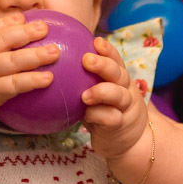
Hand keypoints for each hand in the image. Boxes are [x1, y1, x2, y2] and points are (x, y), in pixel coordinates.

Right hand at [0, 13, 59, 131]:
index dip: (5, 23)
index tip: (20, 17)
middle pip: (5, 39)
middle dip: (26, 32)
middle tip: (45, 27)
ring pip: (14, 60)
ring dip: (36, 54)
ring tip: (55, 51)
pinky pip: (16, 84)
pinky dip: (32, 80)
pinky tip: (47, 78)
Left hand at [81, 36, 148, 158]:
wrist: (128, 142)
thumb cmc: (105, 111)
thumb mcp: (97, 94)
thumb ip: (85, 80)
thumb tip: (54, 61)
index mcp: (119, 78)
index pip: (116, 60)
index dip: (107, 50)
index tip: (95, 41)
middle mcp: (126, 89)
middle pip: (118, 73)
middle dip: (103, 65)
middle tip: (86, 60)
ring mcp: (126, 108)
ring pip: (118, 95)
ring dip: (101, 92)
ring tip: (85, 95)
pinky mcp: (121, 125)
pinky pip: (112, 118)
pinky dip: (99, 115)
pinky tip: (87, 115)